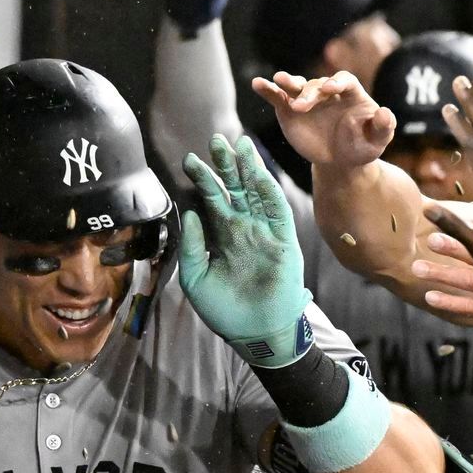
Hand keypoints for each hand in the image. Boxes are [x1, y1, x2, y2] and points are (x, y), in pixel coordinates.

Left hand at [179, 134, 311, 365]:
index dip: (203, 179)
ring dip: (249, 169)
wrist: (254, 333)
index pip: (214, 200)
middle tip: (215, 140)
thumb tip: (190, 212)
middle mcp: (245, 229)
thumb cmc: (224, 310)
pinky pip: (276, 210)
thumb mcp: (196, 278)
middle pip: (236, 188)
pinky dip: (268, 190)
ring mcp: (265, 233)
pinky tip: (258, 172)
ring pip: (257, 193)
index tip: (189, 160)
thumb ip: (192, 246)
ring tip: (238, 144)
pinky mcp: (283, 241)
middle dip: (226, 165)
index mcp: (224, 236)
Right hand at [252, 71, 395, 169]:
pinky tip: (257, 84)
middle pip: (317, 85)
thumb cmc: (362, 147)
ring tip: (278, 80)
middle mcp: (327, 92)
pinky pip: (278, 97)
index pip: (344, 80)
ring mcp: (307, 99)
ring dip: (288, 82)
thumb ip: (383, 127)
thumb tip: (384, 113)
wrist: (340, 161)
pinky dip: (268, 90)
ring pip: (297, 86)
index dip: (337, 82)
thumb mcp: (377, 140)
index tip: (330, 88)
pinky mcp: (289, 110)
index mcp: (350, 93)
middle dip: (310, 94)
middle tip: (301, 106)